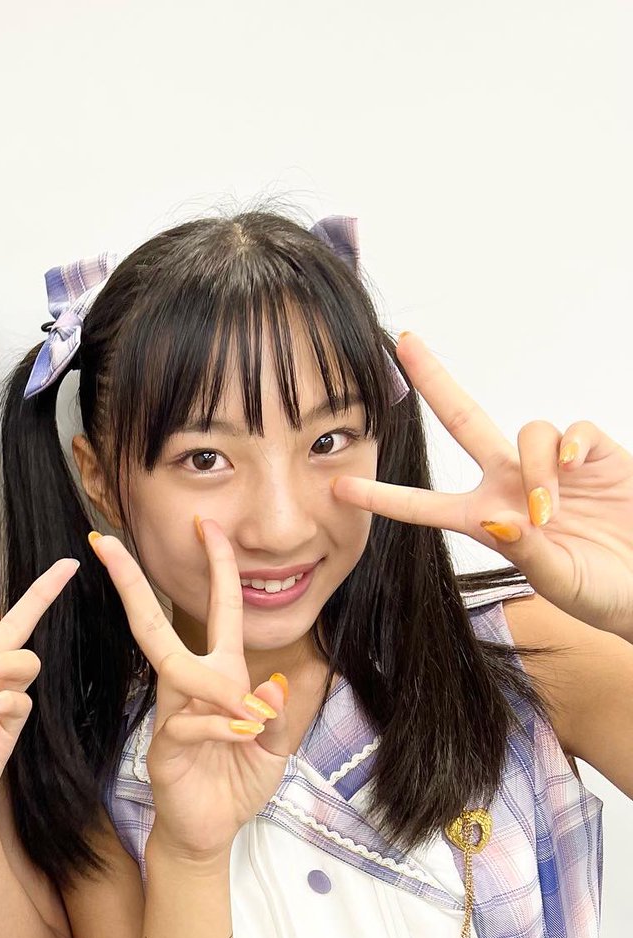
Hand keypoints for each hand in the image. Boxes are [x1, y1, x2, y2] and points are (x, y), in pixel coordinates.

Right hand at [89, 521, 289, 861]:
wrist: (210, 832)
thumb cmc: (235, 781)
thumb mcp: (275, 745)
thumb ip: (285, 712)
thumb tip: (289, 678)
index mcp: (218, 675)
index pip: (216, 609)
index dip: (216, 566)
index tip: (207, 524)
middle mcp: (187, 686)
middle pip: (153, 623)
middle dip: (131, 582)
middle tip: (104, 542)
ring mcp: (170, 713)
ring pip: (174, 668)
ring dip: (214, 681)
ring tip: (250, 709)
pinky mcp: (164, 747)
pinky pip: (188, 723)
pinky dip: (222, 728)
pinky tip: (244, 740)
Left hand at [333, 332, 632, 639]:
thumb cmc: (602, 591)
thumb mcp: (557, 580)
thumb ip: (527, 553)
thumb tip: (504, 523)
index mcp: (485, 520)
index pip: (422, 505)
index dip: (381, 497)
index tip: (338, 487)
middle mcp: (510, 485)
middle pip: (464, 420)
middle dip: (435, 381)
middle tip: (406, 343)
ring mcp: (550, 467)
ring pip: (527, 431)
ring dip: (535, 469)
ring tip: (550, 513)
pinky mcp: (593, 454)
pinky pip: (571, 430)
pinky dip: (569, 445)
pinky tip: (573, 469)